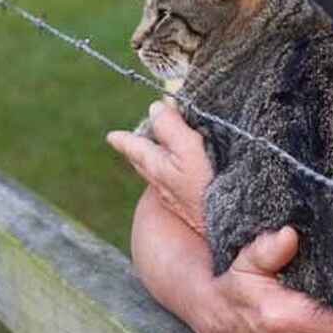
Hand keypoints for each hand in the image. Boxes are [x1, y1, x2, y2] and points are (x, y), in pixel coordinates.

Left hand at [108, 102, 210, 234]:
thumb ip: (171, 129)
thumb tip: (155, 108)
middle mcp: (161, 181)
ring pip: (157, 171)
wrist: (221, 225)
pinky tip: (183, 170)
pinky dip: (172, 169)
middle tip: (132, 139)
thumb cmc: (203, 188)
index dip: (124, 139)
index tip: (111, 136)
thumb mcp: (187, 151)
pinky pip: (173, 180)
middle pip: (142, 161)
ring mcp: (174, 194)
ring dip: (155, 158)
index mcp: (155, 167)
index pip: (135, 147)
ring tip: (156, 148)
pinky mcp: (190, 202)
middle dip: (137, 148)